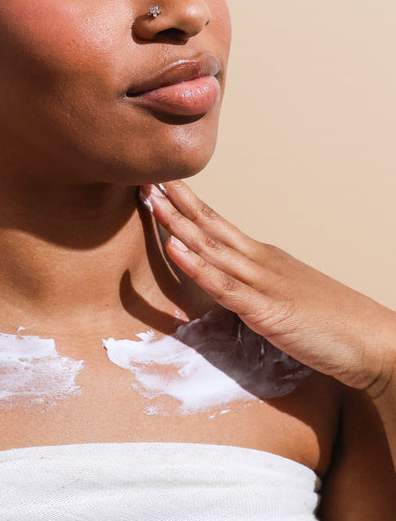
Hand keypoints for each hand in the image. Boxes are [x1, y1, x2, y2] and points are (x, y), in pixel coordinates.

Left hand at [141, 181, 395, 398]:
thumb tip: (226, 286)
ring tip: (151, 199)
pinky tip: (174, 246)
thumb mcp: (285, 296)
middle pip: (210, 225)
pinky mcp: (267, 310)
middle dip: (175, 201)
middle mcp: (260, 261)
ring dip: (177, 222)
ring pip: (212, 247)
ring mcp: (263, 282)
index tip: (162, 186)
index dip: (187, 205)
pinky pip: (223, 285)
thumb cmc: (333, 323)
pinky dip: (196, 264)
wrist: (377, 343)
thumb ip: (253, 288)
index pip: (217, 225)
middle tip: (147, 177)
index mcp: (262, 258)